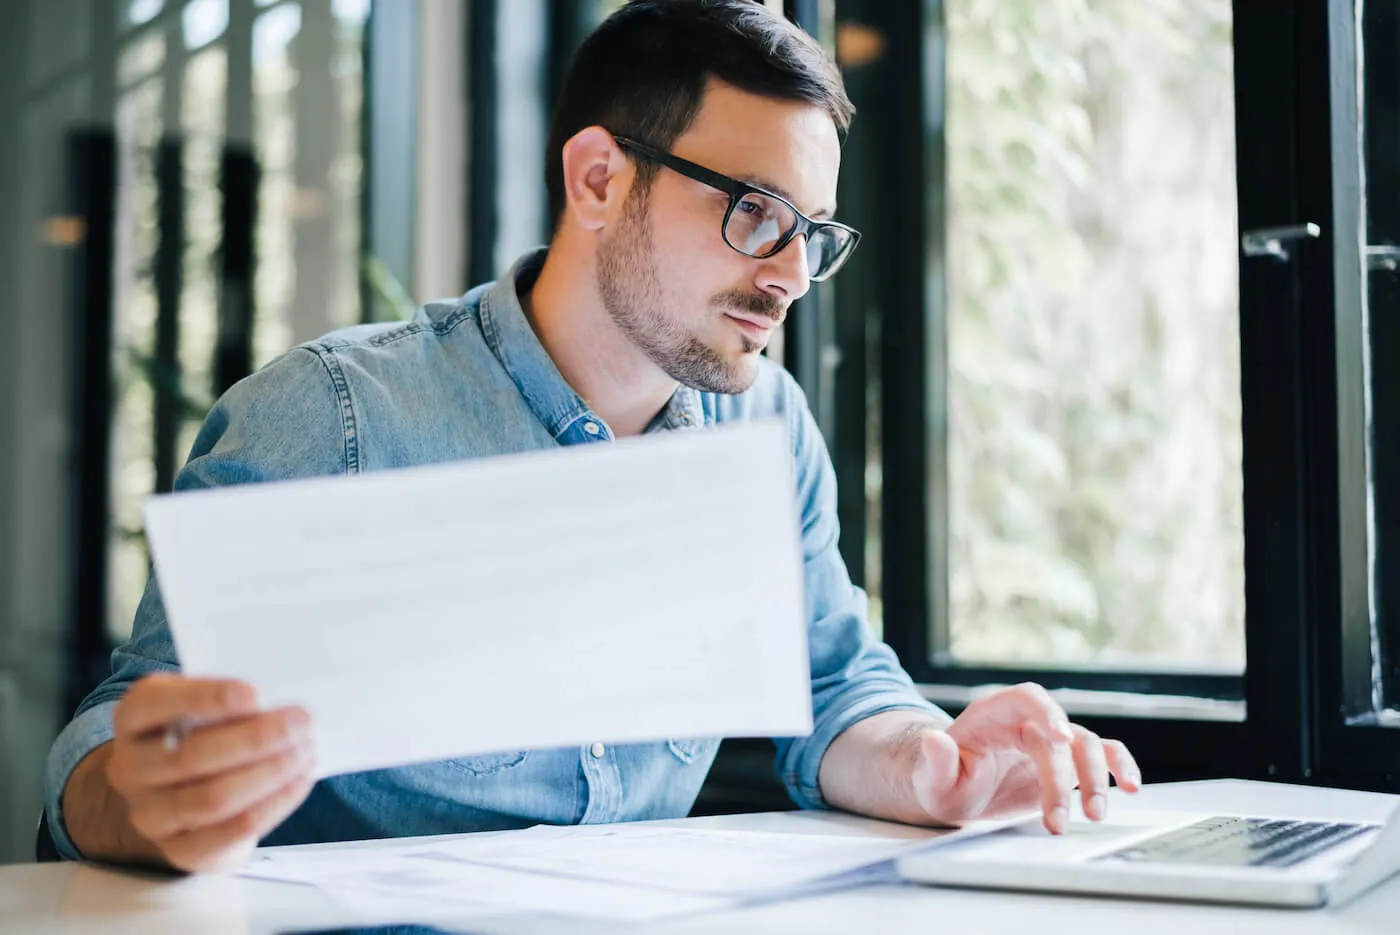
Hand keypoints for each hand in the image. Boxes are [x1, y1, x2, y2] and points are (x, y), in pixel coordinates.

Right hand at [105, 673, 315, 871]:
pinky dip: (272, 805)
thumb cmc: (201, 731)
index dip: (204, 699)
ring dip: (268, 774)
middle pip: (190, 757)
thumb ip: (229, 699)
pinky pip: (229, 832)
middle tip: (302, 722)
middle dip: (255, 739)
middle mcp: (130, 768)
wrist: (178, 791)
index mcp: (132, 719)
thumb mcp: (203, 704)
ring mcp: (149, 814)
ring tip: (305, 752)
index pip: (153, 704)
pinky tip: (299, 782)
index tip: (254, 694)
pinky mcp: (180, 849)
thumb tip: (280, 700)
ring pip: (212, 798)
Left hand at [911, 683, 1140, 833]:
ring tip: (1095, 815)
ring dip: (1096, 779)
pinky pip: (1102, 756)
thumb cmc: (944, 781)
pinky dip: (1120, 767)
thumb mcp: (932, 778)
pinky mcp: (1067, 763)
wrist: (957, 793)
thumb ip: (936, 761)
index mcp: (995, 714)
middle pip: (1060, 735)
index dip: (1047, 713)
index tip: (1060, 738)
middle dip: (1064, 777)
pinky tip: (1131, 787)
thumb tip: (933, 739)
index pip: (1027, 698)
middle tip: (1060, 819)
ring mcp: (1051, 741)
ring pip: (1087, 746)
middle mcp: (1028, 722)